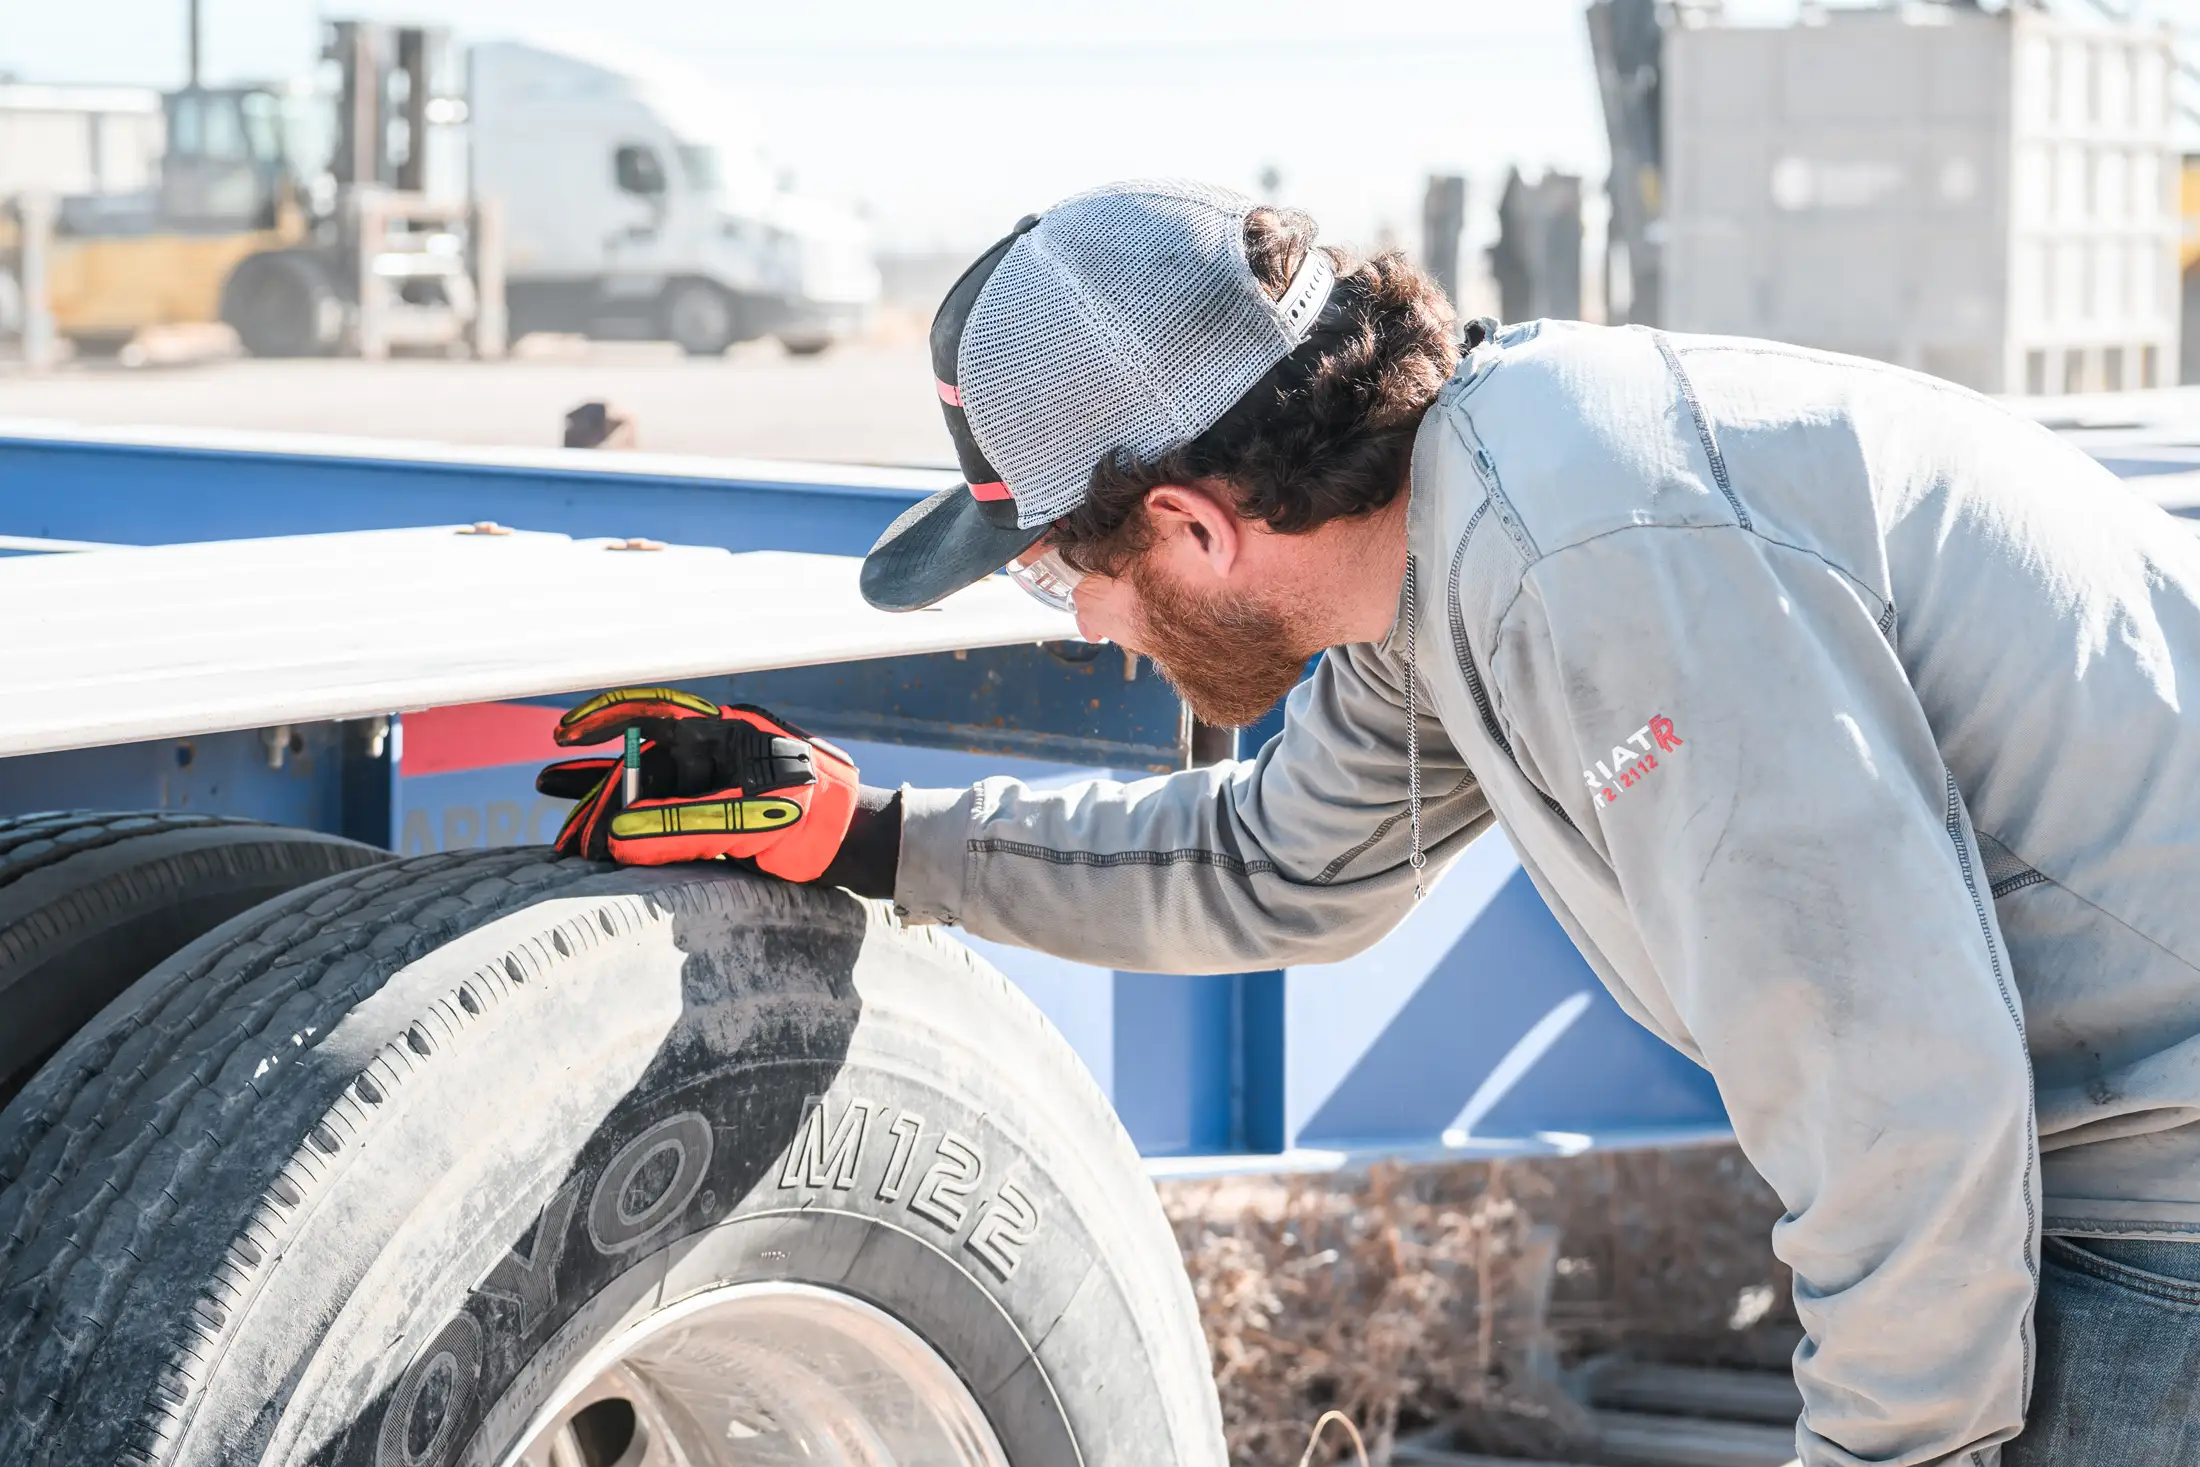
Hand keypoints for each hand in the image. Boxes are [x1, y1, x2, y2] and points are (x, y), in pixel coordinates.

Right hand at [535, 688, 859, 881]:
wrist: (852, 842)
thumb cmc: (813, 813)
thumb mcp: (748, 818)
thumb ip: (683, 826)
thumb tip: (616, 839)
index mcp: (722, 732)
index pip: (652, 713)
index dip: (605, 718)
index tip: (564, 735)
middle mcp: (712, 753)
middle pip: (641, 765)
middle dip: (598, 792)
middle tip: (560, 816)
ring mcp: (712, 785)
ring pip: (647, 795)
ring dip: (608, 815)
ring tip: (566, 840)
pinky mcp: (715, 818)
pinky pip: (663, 820)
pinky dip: (632, 832)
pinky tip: (599, 842)